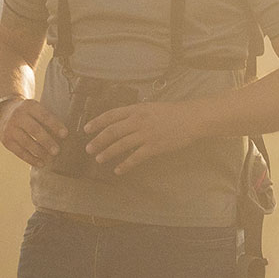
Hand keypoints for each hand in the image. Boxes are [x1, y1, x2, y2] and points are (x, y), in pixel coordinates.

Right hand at [0, 98, 65, 165]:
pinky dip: (31, 159)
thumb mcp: (35, 109)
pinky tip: (41, 163)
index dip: (55, 125)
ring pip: (26, 142)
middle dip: (47, 141)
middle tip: (57, 151)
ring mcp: (10, 128)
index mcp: (29, 105)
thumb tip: (64, 136)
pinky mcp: (6, 140)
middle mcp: (18, 115)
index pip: (44, 116)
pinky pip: (19, 152)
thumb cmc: (29, 114)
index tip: (65, 134)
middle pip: (34, 130)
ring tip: (50, 159)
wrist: (4, 112)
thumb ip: (47, 118)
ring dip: (40, 152)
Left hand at [84, 97, 211, 175]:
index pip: (111, 115)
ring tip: (99, 159)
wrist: (191, 118)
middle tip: (88, 149)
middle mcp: (138, 121)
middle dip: (98, 141)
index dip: (97, 122)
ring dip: (107, 152)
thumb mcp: (151, 107)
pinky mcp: (153, 147)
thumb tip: (123, 121)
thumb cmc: (173, 112)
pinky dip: (125, 165)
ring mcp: (145, 134)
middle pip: (112, 131)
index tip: (86, 129)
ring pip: (120, 144)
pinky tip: (118, 170)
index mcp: (136, 109)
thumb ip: (137, 113)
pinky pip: (135, 158)